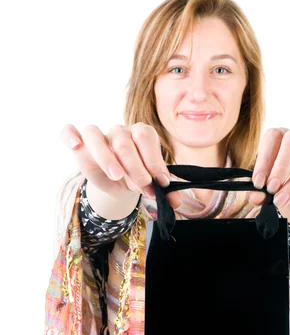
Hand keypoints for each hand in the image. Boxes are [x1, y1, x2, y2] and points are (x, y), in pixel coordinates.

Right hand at [60, 123, 182, 209]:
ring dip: (106, 157)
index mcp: (141, 133)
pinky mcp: (80, 144)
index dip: (153, 159)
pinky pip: (69, 131)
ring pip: (95, 135)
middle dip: (134, 167)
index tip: (161, 182)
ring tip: (116, 176)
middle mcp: (120, 131)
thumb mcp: (153, 185)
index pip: (145, 137)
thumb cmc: (138, 178)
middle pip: (123, 141)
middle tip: (142, 187)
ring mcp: (98, 135)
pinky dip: (69, 135)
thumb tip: (176, 203)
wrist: (119, 183)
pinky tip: (75, 146)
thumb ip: (165, 192)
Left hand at [249, 127, 289, 208]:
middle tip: (271, 188)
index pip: (272, 138)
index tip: (258, 184)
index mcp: (278, 138)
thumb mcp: (268, 191)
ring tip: (282, 199)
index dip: (264, 160)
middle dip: (281, 164)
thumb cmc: (281, 184)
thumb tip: (254, 197)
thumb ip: (260, 193)